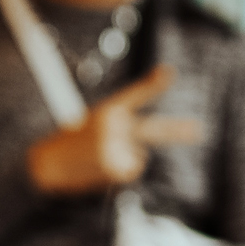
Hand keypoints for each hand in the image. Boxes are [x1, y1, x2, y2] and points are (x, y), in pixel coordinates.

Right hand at [25, 64, 202, 193]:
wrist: (45, 163)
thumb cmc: (70, 145)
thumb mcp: (94, 128)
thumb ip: (121, 134)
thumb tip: (143, 155)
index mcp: (107, 111)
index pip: (134, 95)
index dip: (154, 84)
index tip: (170, 72)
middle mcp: (113, 126)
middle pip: (152, 130)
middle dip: (177, 131)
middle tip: (199, 130)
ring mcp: (114, 146)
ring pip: (137, 158)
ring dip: (123, 161)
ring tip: (97, 160)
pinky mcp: (113, 166)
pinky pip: (129, 171)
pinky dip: (117, 173)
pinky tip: (98, 169)